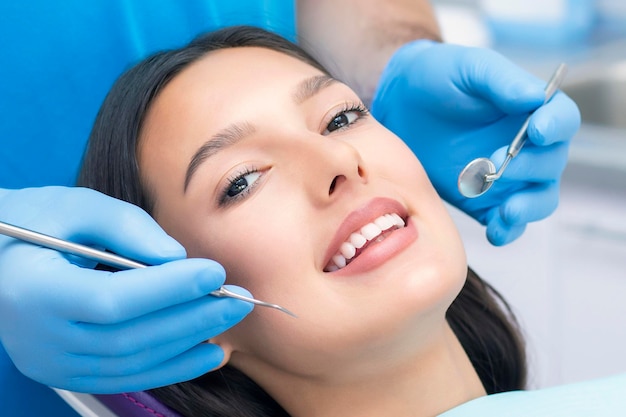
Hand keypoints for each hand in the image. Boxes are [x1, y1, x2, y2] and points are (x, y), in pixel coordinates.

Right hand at [0, 186, 252, 392]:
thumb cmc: (34, 224)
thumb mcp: (76, 208)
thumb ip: (127, 228)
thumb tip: (177, 258)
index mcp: (33, 291)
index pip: (112, 299)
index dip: (169, 289)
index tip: (216, 272)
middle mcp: (38, 338)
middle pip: (129, 336)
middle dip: (192, 318)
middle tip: (240, 300)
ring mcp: (51, 362)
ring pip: (132, 361)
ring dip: (188, 344)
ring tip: (231, 323)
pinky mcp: (66, 371)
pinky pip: (126, 376)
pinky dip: (171, 366)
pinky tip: (209, 353)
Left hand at [371, 40, 579, 244]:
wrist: (399, 107)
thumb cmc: (437, 77)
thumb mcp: (466, 67)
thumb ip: (499, 79)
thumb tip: (534, 97)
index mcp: (530, 110)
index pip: (561, 120)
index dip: (556, 127)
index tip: (538, 132)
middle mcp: (526, 146)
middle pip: (551, 163)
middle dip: (529, 167)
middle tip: (496, 164)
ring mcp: (507, 177)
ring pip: (538, 199)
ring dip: (528, 208)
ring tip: (507, 211)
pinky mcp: (484, 201)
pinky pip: (507, 223)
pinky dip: (507, 231)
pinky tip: (495, 232)